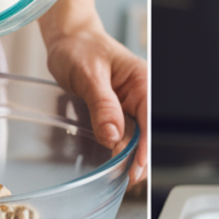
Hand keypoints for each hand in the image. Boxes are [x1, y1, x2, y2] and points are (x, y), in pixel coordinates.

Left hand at [46, 25, 147, 184]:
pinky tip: (110, 160)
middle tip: (126, 179)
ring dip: (127, 155)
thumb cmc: (79, 48)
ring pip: (134, 136)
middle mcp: (138, 95)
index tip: (136, 168)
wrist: (68, 40)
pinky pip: (120, 133)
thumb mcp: (88, 74)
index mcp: (141, 82)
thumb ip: (102, 104)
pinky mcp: (115, 111)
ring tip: (118, 175)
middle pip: (146, 133)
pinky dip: (116, 147)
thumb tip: (113, 135)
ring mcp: (127, 105)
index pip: (151, 120)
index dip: (146, 147)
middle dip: (139, 157)